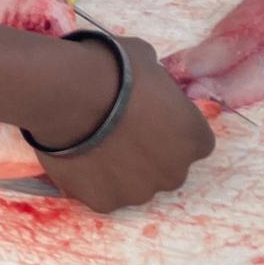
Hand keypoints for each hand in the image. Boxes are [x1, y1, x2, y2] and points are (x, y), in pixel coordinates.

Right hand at [26, 35, 215, 211]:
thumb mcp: (148, 62)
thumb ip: (157, 85)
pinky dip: (92, 179)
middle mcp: (174, 172)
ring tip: (93, 142)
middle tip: (120, 129)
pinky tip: (77, 154)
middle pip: (167, 167)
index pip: (195, 141)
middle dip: (149, 153)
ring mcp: (139, 192)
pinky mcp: (104, 203)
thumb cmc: (113, 70)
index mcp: (193, 138)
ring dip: (121, 169)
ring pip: (133, 184)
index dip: (172, 128)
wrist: (68, 94)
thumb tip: (148, 87)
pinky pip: (102, 192)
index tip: (152, 115)